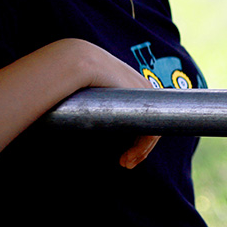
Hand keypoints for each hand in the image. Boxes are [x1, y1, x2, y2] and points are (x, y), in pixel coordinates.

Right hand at [64, 39, 162, 167]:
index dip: (136, 139)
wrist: (78, 62)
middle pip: (149, 125)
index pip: (141, 117)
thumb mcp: (89, 96)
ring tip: (126, 164)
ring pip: (151, 130)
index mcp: (130, 86)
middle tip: (126, 164)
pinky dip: (141, 148)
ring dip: (140, 152)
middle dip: (140, 149)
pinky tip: (128, 158)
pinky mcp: (145, 102)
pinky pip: (151, 130)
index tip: (124, 156)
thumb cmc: (75, 79)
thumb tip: (85, 124)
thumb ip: (94, 109)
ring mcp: (146, 94)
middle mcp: (142, 88)